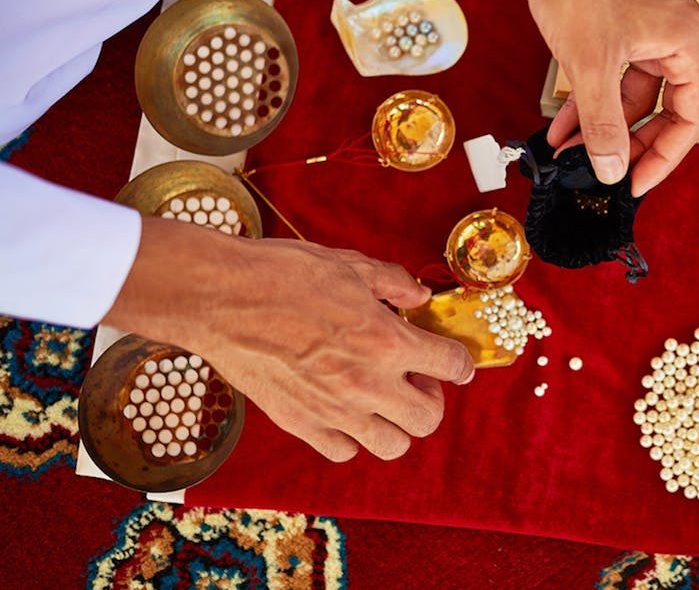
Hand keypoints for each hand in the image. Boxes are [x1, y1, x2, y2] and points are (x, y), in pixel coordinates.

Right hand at [103, 216, 473, 461]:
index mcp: (387, 342)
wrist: (221, 298)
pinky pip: (343, 451)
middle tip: (415, 376)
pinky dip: (352, 436)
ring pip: (392, 446)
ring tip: (382, 397)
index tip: (454, 360)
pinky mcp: (300, 424)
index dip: (459, 362)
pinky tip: (344, 408)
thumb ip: (394, 284)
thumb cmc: (283, 275)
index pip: (453, 366)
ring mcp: (333, 411)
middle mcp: (367, 385)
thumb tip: (419, 297)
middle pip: (429, 418)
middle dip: (432, 398)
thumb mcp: (351, 265)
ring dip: (397, 424)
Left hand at [472, 0, 698, 195]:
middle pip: (666, 112)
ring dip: (603, 126)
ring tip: (570, 155)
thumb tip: (612, 171)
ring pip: (635, 98)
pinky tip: (562, 127)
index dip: (663, 158)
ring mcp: (652, 32)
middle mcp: (679, 38)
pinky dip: (592, 102)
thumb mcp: (590, 66)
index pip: (691, 119)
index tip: (633, 184)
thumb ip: (603, 125)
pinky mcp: (627, 27)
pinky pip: (616, 77)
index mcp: (689, 43)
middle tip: (604, 174)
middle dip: (629, 145)